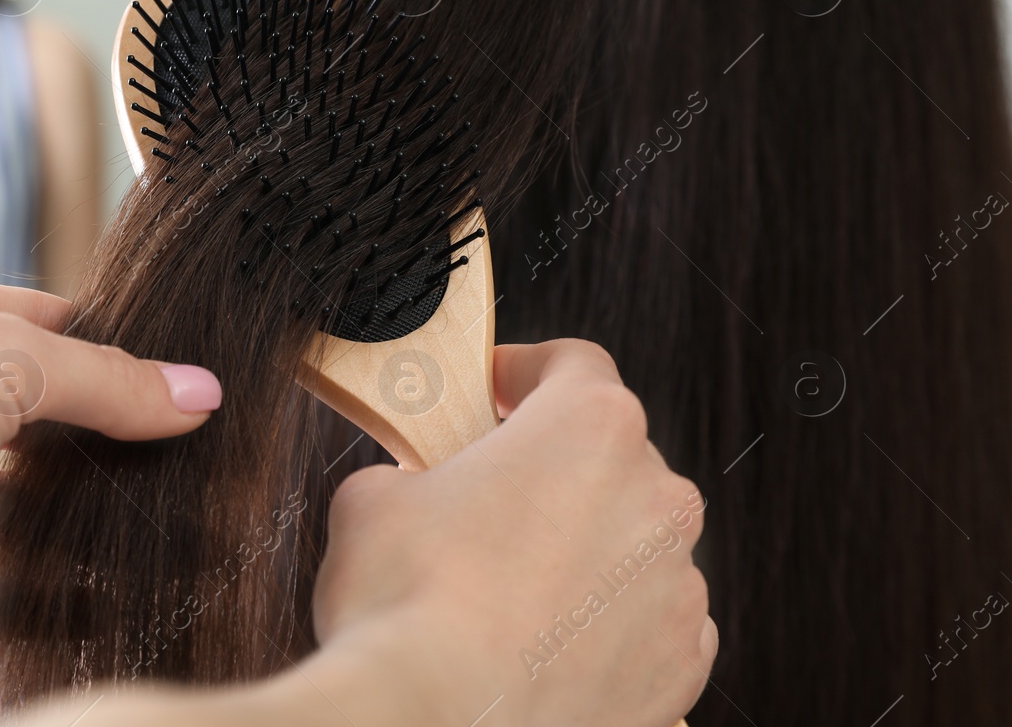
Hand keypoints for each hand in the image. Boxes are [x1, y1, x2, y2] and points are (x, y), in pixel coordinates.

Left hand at [0, 269, 223, 631]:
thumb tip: (198, 393)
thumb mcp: (13, 360)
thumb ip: (108, 383)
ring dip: (57, 530)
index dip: (110, 352)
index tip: (179, 385)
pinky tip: (74, 610)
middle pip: (25, 423)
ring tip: (144, 546)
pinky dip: (12, 601)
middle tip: (176, 473)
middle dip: (91, 449)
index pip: (45, 328)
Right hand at [310, 340, 714, 725]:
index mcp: (591, 427)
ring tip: (508, 592)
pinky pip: (648, 626)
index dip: (524, 371)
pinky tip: (543, 648)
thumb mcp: (374, 498)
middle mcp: (656, 498)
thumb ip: (414, 475)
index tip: (494, 391)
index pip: (574, 363)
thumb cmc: (406, 602)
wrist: (436, 721)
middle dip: (551, 473)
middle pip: (610, 458)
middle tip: (485, 501)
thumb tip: (418, 496)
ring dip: (582, 553)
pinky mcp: (680, 669)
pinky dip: (606, 628)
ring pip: (632, 546)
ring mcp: (678, 588)